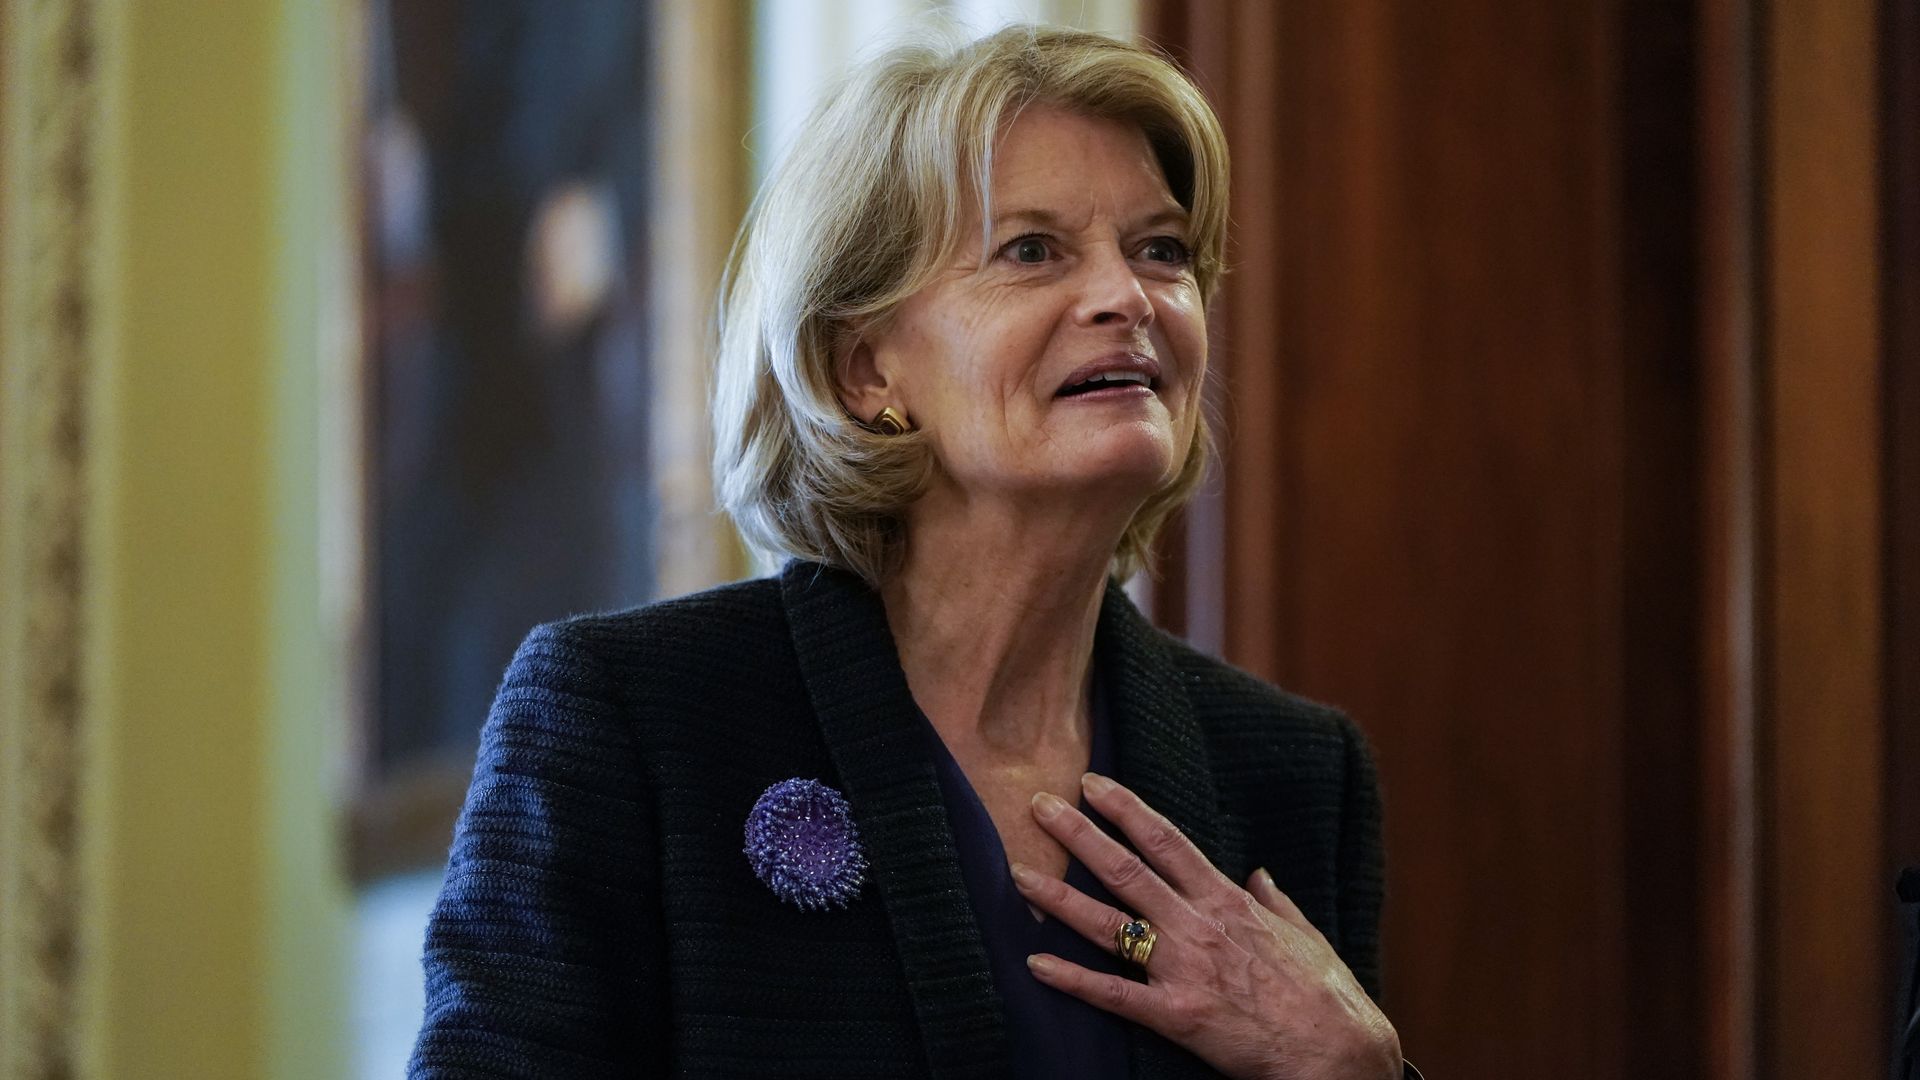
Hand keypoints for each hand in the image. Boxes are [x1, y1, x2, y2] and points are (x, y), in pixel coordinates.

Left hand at [1012, 773, 1400, 1079]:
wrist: (1338, 1053)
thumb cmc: (1326, 994)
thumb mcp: (1305, 932)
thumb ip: (1274, 899)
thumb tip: (1258, 870)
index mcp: (1228, 900)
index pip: (1167, 841)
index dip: (1125, 809)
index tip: (1091, 783)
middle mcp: (1199, 926)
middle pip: (1126, 870)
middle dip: (1078, 835)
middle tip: (1037, 806)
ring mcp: (1185, 969)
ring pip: (1109, 924)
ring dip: (1059, 898)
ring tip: (1018, 874)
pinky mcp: (1177, 1015)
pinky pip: (1113, 995)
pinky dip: (1072, 979)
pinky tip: (1035, 963)